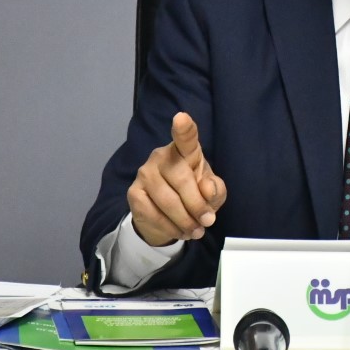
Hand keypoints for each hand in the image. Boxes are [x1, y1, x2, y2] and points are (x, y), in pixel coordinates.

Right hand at [127, 112, 226, 245]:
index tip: (181, 118)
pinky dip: (170, 227)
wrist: (168, 217)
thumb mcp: (212, 193)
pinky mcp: (133, 193)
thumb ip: (215, 190)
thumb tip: (207, 190)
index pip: (185, 138)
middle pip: (181, 178)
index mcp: (186, 151)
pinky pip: (153, 213)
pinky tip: (180, 231)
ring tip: (197, 230)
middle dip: (197, 204)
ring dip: (185, 220)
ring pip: (167, 199)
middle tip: (208, 221)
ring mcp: (145, 173)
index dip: (184, 129)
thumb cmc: (194, 194)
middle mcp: (161, 156)